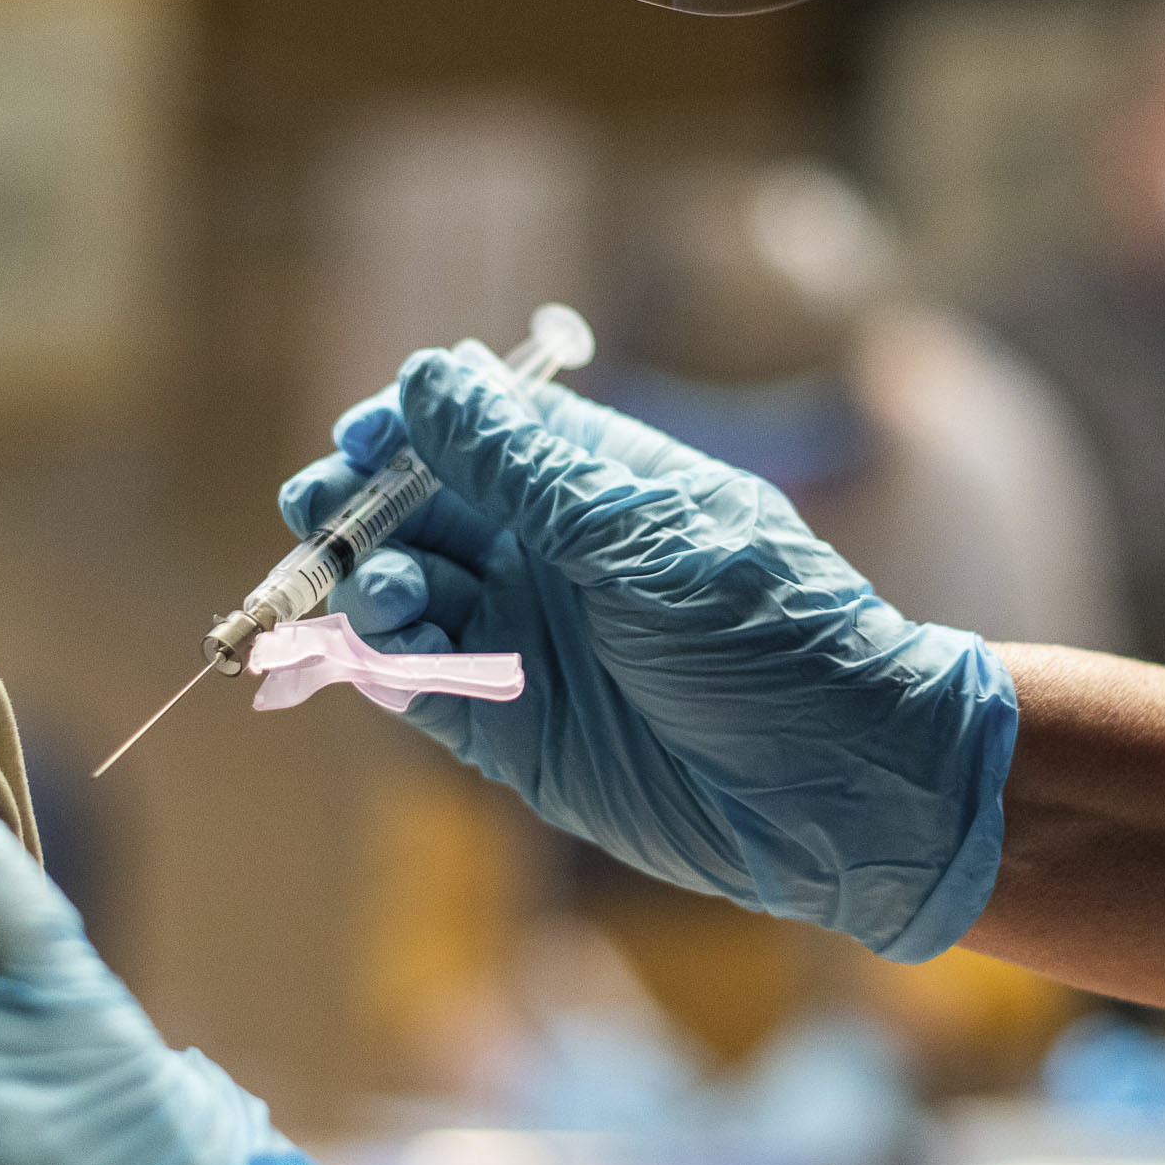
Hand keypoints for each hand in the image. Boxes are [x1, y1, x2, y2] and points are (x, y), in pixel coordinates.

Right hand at [281, 346, 1015, 961]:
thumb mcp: (645, 539)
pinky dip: (384, 663)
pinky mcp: (512, 731)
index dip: (410, 426)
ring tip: (387, 592)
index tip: (366, 433)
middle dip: (362, 503)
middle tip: (323, 505)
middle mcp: (550, 557)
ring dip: (371, 583)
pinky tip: (379, 649)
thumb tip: (430, 379)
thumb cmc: (770, 637)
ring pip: (407, 596)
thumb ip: (527, 472)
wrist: (841, 785)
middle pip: (420, 510)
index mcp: (596, 487)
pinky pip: (420, 684)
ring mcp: (527, 642)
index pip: (477, 432)